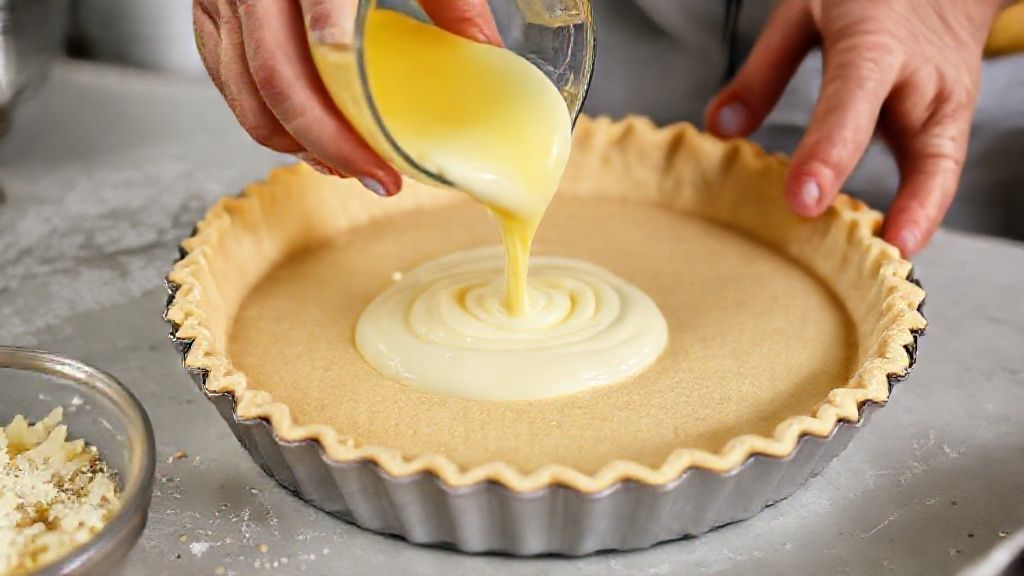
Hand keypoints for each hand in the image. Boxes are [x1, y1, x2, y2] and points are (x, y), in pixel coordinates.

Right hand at [193, 0, 500, 195]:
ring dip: (293, 142)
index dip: (342, 121)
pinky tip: (305, 135)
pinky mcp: (207, 5)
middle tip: (374, 181)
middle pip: (274, 85)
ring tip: (346, 165)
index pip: (318, 46)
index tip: (381, 166)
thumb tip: (487, 50)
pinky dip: (264, 116)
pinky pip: (225, 79)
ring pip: (243, 93)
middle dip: (325, 148)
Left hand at [705, 0, 1003, 255]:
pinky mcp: (955, 120)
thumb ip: (762, 72)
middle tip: (871, 254)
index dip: (828, 155)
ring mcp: (948, 100)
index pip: (850, 104)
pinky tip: (891, 243)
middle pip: (921, 146)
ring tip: (885, 268)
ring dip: (920, 219)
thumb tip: (721, 129)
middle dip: (903, 204)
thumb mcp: (804, 10)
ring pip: (944, 168)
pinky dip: (923, 210)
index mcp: (874, 43)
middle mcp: (921, 77)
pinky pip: (942, 171)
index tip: (803, 201)